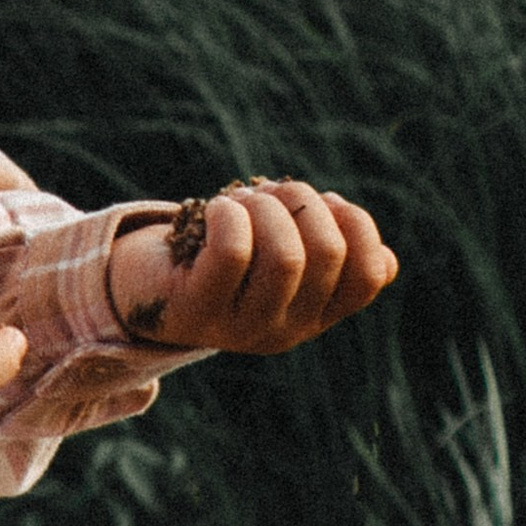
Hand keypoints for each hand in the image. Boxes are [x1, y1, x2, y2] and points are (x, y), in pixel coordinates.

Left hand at [108, 180, 396, 356]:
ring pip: (286, 255)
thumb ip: (327, 257)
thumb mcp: (278, 259)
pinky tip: (215, 211)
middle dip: (303, 201)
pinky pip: (233, 251)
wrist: (139, 289)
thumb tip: (387, 262)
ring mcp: (242, 326)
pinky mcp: (198, 310)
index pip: (372, 273)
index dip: (356, 224)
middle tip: (270, 196)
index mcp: (317, 314)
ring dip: (265, 206)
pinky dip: (229, 214)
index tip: (323, 205)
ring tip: (241, 203)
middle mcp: (287, 329)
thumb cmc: (217, 259)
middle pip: (329, 252)